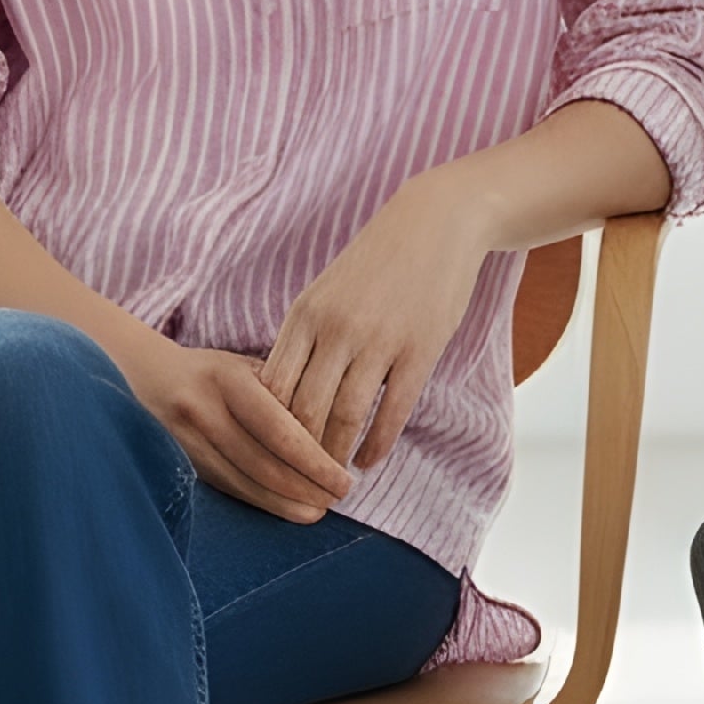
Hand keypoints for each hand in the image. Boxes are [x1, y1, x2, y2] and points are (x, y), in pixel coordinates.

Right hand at [117, 333, 353, 521]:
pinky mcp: (186, 465)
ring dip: (288, 503)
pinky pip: (231, 489)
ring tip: (320, 510)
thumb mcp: (248, 366)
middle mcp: (203, 412)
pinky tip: (290, 509)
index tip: (345, 477)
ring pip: (246, 484)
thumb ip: (285, 391)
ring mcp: (188, 443)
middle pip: (264, 464)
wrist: (148, 378)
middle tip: (340, 497)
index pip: (279, 430)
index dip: (314, 461)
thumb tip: (338, 430)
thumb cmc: (215, 372)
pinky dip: (264, 503)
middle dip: (307, 487)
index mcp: (227, 380)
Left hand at [259, 166, 490, 471]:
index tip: (268, 453)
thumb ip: (304, 338)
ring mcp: (378, 341)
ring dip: (336, 456)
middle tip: (300, 481)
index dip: (267, 429)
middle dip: (299, 454)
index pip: (273, 388)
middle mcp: (335, 329)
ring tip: (334, 477)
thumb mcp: (326, 292)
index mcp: (304, 315)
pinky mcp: (418, 350)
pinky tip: (369, 460)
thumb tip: (279, 393)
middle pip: (304, 411)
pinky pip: (392, 412)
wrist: (436, 223)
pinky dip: (377, 444)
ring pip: (345, 417)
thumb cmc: (376, 262)